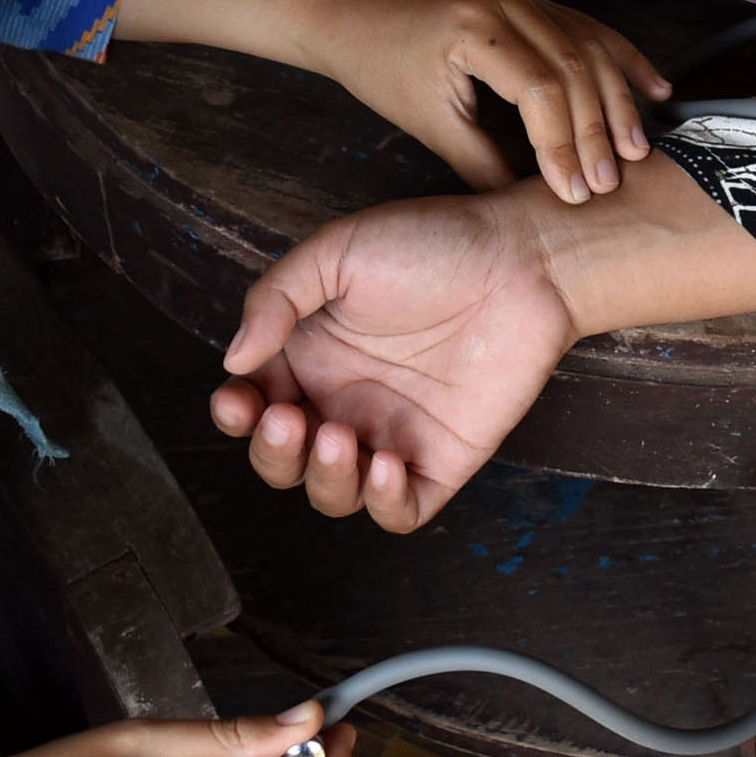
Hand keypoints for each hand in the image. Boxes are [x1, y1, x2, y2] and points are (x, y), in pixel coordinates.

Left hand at [114, 0, 667, 200]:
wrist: (355, 14)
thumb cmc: (381, 69)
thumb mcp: (426, 123)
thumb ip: (481, 163)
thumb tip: (530, 206)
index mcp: (472, 30)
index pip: (540, 90)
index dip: (563, 145)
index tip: (573, 191)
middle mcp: (504, 1)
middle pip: (573, 68)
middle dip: (597, 130)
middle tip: (610, 181)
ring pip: (589, 47)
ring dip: (618, 100)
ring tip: (636, 149)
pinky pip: (587, 28)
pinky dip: (622, 60)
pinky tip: (653, 88)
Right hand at [214, 190, 585, 528]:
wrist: (523, 260)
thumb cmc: (432, 245)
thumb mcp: (336, 253)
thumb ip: (276, 300)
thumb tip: (232, 359)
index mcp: (310, 356)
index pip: (253, 406)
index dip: (236, 415)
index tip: (238, 400)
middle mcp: (345, 401)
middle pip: (285, 459)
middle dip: (274, 453)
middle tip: (289, 419)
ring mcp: (392, 434)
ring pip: (334, 494)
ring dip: (323, 479)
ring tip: (340, 437)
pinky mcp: (442, 459)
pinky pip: (401, 511)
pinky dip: (383, 503)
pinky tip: (385, 465)